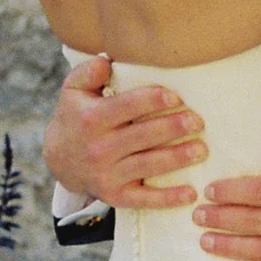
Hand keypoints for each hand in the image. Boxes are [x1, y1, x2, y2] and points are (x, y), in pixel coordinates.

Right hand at [45, 55, 204, 211]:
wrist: (59, 160)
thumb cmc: (76, 117)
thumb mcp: (73, 90)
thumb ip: (88, 72)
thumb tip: (107, 61)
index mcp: (92, 119)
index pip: (127, 107)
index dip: (153, 100)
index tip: (177, 97)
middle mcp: (99, 148)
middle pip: (143, 136)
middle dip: (173, 128)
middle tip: (198, 122)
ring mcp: (107, 175)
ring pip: (148, 165)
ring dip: (177, 158)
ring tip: (201, 150)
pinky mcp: (116, 196)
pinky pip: (144, 199)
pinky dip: (168, 199)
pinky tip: (190, 194)